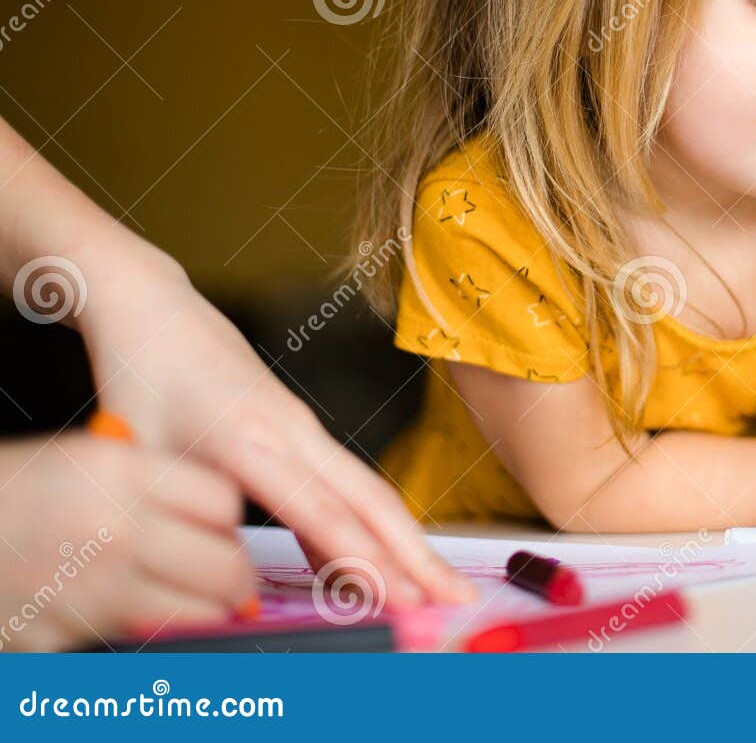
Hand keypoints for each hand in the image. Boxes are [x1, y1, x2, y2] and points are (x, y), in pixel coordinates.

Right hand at [0, 433, 254, 650]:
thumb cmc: (6, 493)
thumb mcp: (78, 458)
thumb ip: (149, 478)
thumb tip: (217, 511)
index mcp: (118, 474)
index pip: (222, 503)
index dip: (227, 519)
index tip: (222, 529)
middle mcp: (112, 532)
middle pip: (224, 568)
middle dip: (235, 578)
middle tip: (231, 581)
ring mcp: (88, 592)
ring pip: (192, 617)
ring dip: (200, 613)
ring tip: (193, 602)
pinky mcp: (59, 641)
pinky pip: (131, 643)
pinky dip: (138, 635)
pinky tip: (125, 614)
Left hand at [79, 242, 473, 609]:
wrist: (155, 309)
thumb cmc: (141, 379)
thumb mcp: (143, 462)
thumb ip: (190, 524)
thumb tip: (233, 590)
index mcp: (250, 443)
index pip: (324, 514)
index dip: (367, 563)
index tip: (405, 601)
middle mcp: (291, 432)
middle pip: (373, 499)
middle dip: (419, 555)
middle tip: (458, 598)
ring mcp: (302, 427)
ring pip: (369, 490)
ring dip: (407, 541)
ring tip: (437, 587)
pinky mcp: (300, 428)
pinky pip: (346, 483)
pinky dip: (370, 525)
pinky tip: (371, 565)